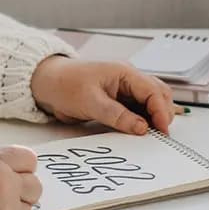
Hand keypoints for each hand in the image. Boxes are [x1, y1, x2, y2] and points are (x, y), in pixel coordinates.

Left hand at [29, 57, 176, 134]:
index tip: (161, 131)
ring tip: (151, 137)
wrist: (46, 83)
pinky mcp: (118, 101)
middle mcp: (128, 79)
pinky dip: (142, 121)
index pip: (154, 90)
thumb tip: (142, 128)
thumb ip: (117, 115)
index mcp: (124, 72)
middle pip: (158, 95)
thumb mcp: (90, 102)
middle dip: (162, 114)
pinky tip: (139, 133)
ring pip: (150, 103)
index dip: (161, 111)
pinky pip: (137, 110)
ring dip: (153, 118)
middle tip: (159, 136)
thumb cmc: (65, 84)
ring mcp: (124, 90)